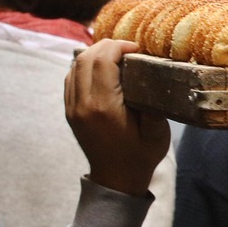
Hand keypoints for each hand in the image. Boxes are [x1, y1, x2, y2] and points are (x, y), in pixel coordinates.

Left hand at [64, 39, 169, 195]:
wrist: (116, 180)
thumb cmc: (140, 156)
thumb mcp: (157, 133)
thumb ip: (155, 105)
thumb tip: (154, 76)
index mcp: (104, 107)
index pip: (102, 61)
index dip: (118, 47)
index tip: (136, 49)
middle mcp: (83, 105)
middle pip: (85, 58)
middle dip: (107, 46)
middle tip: (128, 50)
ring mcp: (72, 109)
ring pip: (74, 66)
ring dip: (94, 54)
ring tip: (116, 56)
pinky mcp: (70, 112)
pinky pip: (70, 78)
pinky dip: (84, 67)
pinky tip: (101, 69)